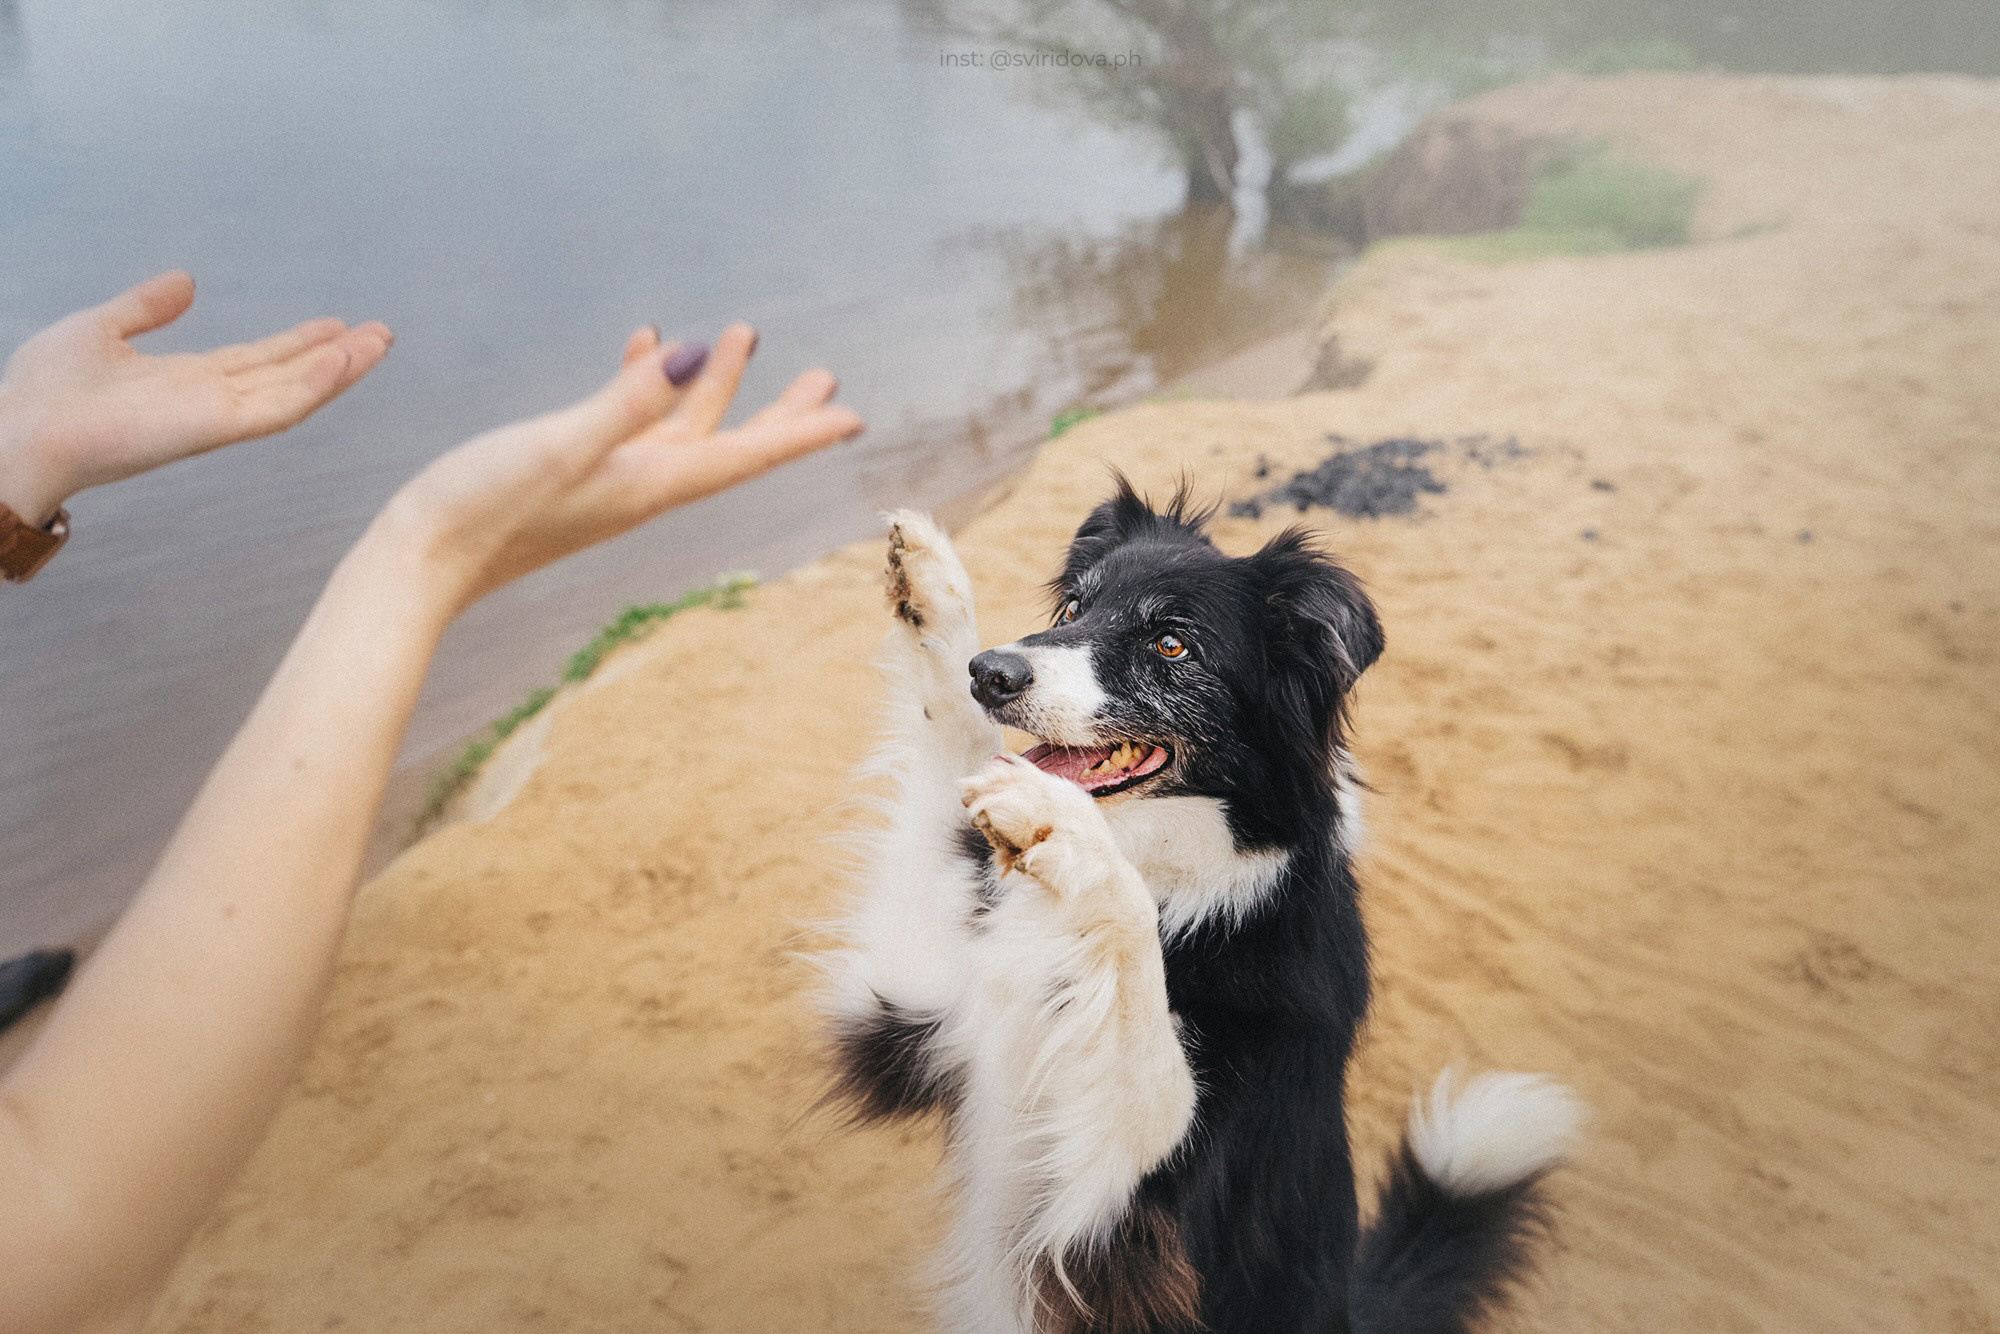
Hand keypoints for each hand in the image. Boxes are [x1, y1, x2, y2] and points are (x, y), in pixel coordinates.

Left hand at [0, 271, 391, 522]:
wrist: (22, 433)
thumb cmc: (43, 393)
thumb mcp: (99, 328)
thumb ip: (144, 308)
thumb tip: (184, 281)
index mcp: (184, 381)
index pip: (256, 361)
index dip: (297, 343)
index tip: (334, 325)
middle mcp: (210, 402)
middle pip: (288, 376)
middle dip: (336, 356)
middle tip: (381, 334)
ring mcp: (217, 418)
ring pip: (296, 392)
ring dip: (340, 368)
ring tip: (379, 342)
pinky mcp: (216, 429)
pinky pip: (278, 408)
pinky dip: (314, 385)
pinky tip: (341, 360)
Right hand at [385, 323, 862, 618]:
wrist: (417, 563)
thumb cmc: (481, 509)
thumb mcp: (558, 444)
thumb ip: (624, 402)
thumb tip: (689, 355)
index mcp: (650, 485)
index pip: (745, 457)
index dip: (802, 433)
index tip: (854, 417)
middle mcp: (641, 486)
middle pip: (730, 446)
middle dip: (779, 411)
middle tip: (824, 376)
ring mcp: (608, 480)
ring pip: (681, 427)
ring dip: (714, 383)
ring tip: (742, 332)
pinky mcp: (572, 472)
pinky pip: (628, 422)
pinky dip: (643, 383)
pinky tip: (642, 344)